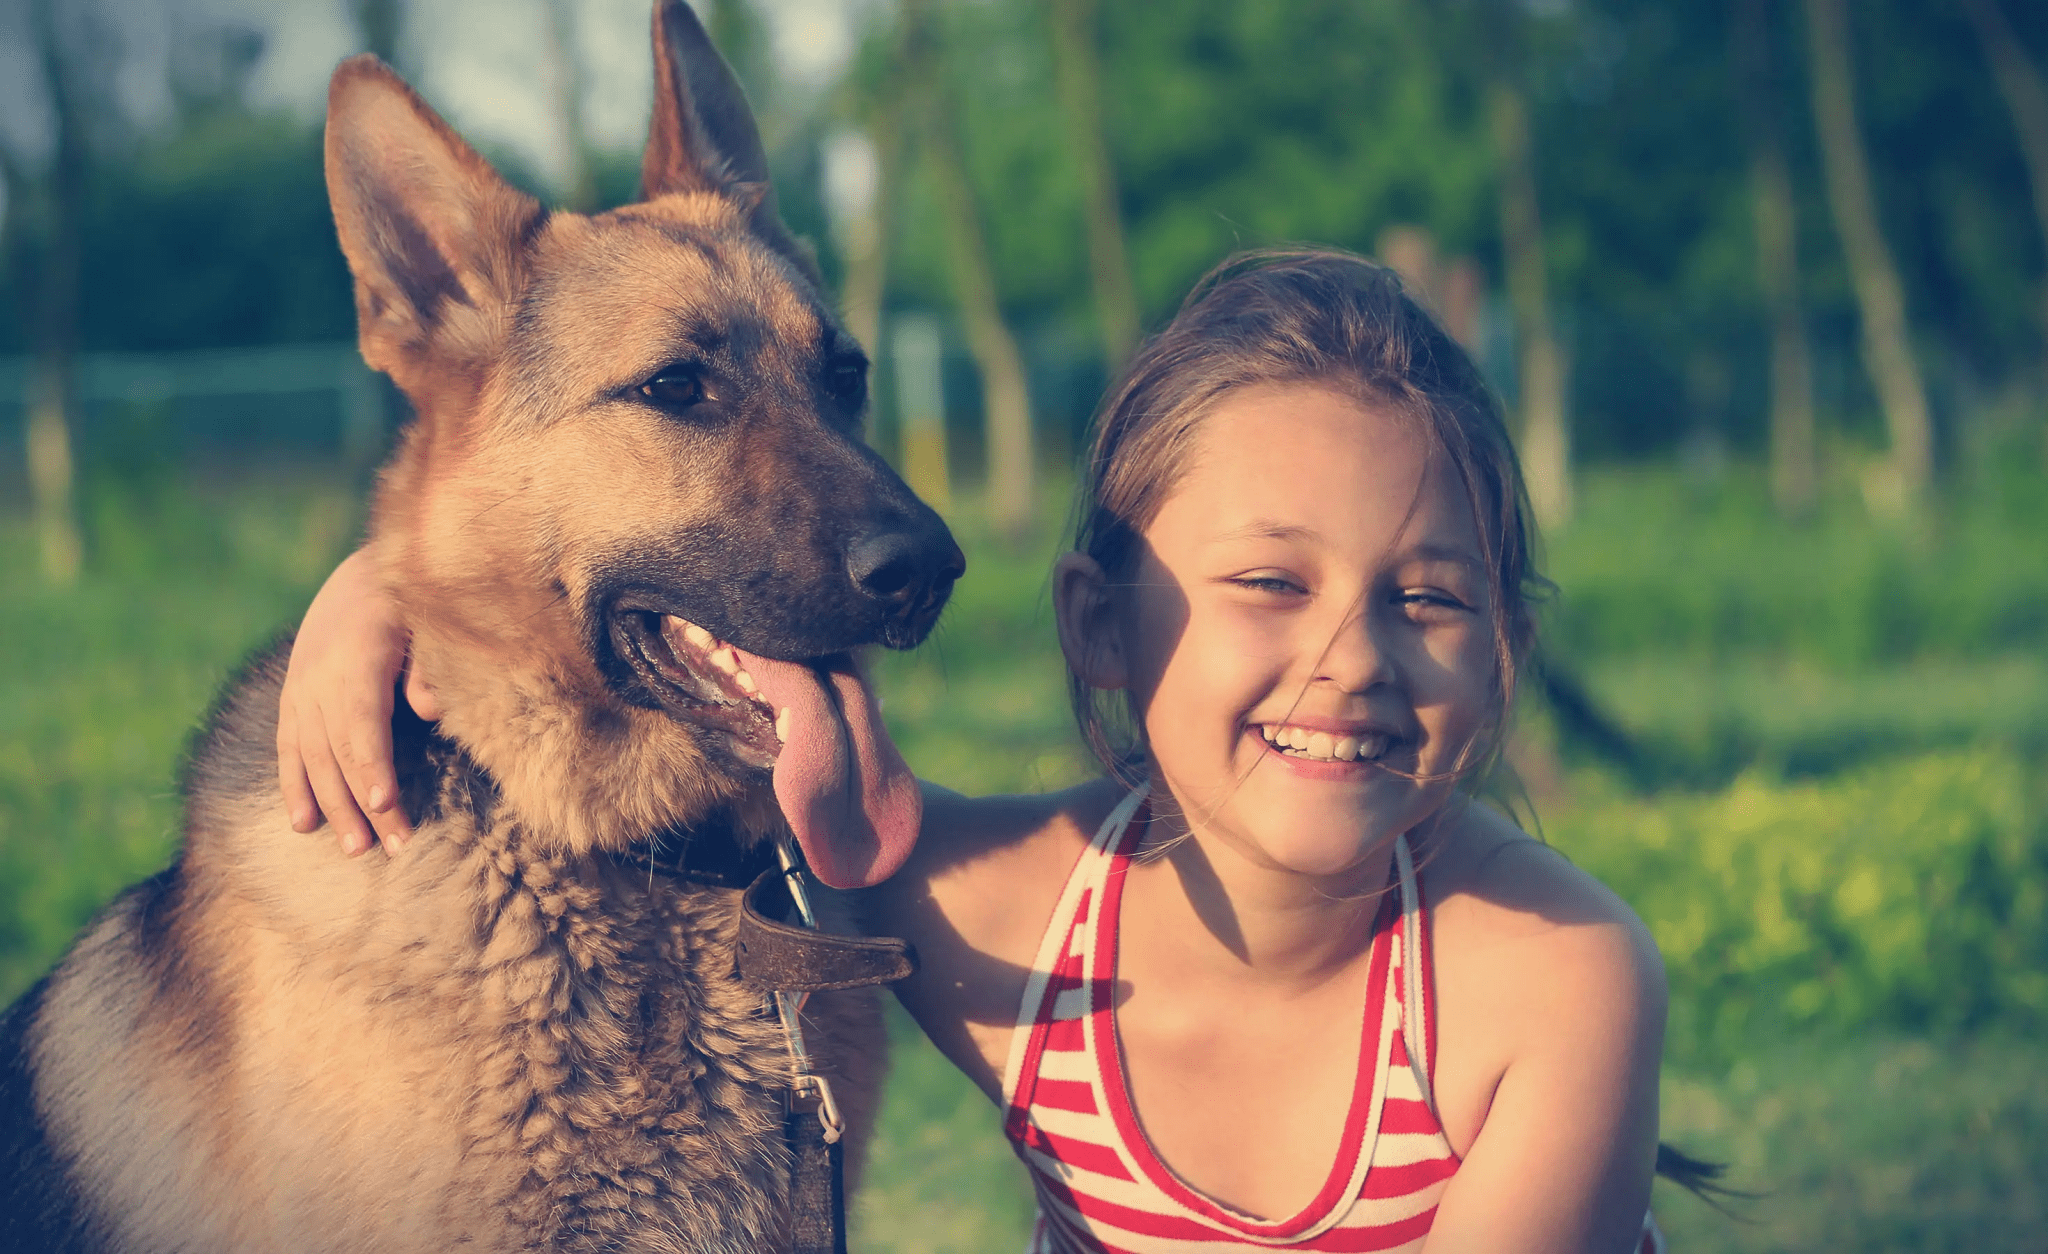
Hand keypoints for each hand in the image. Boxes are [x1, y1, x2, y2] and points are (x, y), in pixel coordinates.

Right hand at [276, 546, 438, 855]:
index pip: (360, 721)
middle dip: (361, 804)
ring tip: (355, 850)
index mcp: (356, 656)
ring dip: (331, 806)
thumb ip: (428, 664)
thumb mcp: (427, 619)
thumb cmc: (412, 601)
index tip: (385, 804)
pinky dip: (295, 787)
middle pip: (338, 751)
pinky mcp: (293, 699)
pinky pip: (289, 749)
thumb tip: (426, 711)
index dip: (371, 765)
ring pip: (311, 757)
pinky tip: (304, 825)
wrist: (366, 571)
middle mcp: (319, 677)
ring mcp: (300, 689)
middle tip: (391, 848)